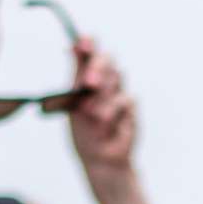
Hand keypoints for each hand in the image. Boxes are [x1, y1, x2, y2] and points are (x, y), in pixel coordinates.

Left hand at [65, 36, 137, 186]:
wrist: (99, 159)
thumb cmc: (83, 133)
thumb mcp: (74, 103)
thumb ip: (76, 75)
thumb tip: (72, 47)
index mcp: (87, 77)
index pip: (90, 52)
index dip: (88, 44)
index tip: (82, 43)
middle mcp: (104, 81)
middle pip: (107, 59)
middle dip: (97, 68)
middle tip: (89, 83)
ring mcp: (118, 92)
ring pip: (116, 77)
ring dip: (102, 96)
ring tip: (92, 115)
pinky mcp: (130, 107)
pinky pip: (124, 99)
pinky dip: (112, 111)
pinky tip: (104, 124)